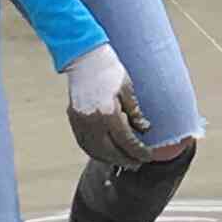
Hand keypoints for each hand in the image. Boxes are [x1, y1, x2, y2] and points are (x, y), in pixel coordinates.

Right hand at [65, 45, 158, 167]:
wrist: (84, 58)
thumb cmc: (109, 70)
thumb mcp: (127, 89)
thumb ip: (135, 112)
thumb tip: (144, 129)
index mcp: (108, 114)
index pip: (126, 141)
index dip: (139, 151)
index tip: (148, 156)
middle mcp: (93, 122)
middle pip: (111, 152)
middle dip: (126, 160)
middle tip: (138, 163)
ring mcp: (81, 123)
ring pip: (96, 151)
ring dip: (110, 159)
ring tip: (123, 161)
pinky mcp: (74, 120)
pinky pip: (85, 144)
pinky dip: (96, 152)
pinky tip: (105, 153)